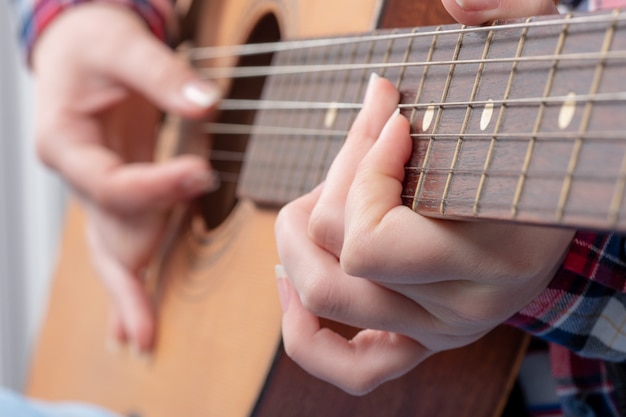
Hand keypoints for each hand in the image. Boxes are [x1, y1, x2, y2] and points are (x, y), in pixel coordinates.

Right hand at [32, 3, 219, 353]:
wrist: (79, 44)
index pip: (110, 183)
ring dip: (126, 293)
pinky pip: (124, 237)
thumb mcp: (122, 43)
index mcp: (64, 141)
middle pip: (100, 237)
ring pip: (110, 247)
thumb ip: (161, 74)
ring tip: (139, 338)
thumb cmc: (93, 41)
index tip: (201, 173)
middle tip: (142, 332)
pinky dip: (130, 276)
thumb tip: (207, 104)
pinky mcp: (118, 190)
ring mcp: (96, 188)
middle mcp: (76, 174)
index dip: (156, 186)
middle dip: (124, 283)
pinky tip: (132, 316)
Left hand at [274, 0, 568, 394]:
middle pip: (341, 263)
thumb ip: (511, 17)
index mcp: (495, 256)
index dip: (362, 169)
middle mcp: (464, 308)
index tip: (390, 117)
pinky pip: (350, 367)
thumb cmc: (542, 131)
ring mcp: (437, 329)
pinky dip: (305, 334)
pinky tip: (291, 280)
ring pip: (327, 302)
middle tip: (353, 143)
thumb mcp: (537, 68)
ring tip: (309, 201)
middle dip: (329, 187)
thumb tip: (457, 1)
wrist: (557, 192)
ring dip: (296, 245)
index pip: (373, 240)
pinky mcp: (419, 340)